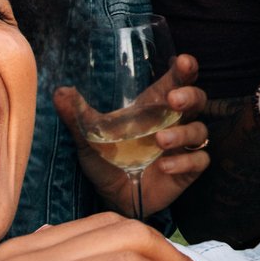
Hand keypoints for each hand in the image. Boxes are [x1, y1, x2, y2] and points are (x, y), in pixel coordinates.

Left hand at [56, 53, 209, 217]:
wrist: (113, 198)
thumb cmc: (106, 161)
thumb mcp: (89, 137)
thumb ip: (77, 116)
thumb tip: (60, 92)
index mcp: (153, 107)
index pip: (176, 81)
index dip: (186, 70)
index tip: (184, 62)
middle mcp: (173, 122)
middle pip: (197, 100)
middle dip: (190, 96)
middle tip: (174, 100)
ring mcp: (182, 146)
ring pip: (199, 131)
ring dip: (183, 133)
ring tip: (161, 140)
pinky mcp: (187, 170)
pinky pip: (198, 160)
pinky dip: (184, 162)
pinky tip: (164, 166)